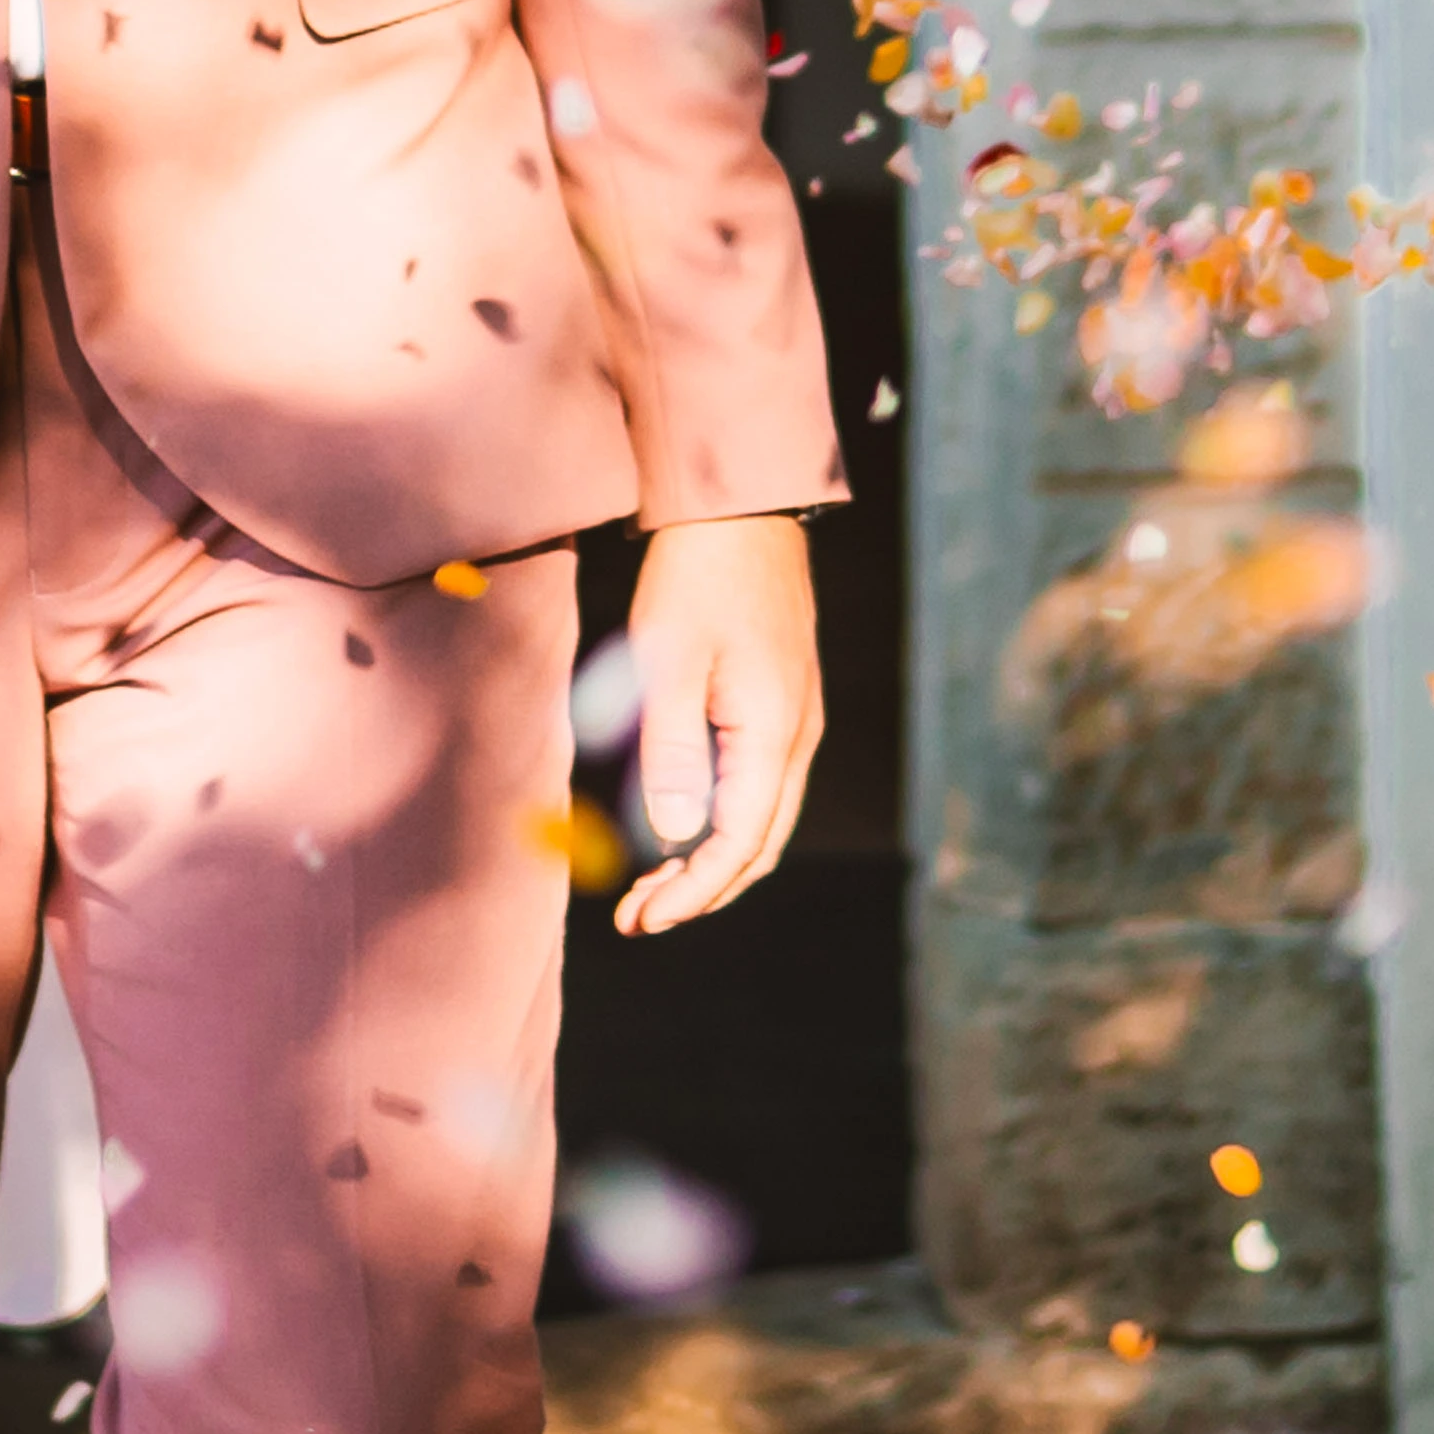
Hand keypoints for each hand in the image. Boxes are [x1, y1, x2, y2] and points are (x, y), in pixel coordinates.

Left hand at [606, 514, 825, 936]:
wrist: (740, 510)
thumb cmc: (698, 578)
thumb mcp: (667, 662)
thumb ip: (671, 753)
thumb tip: (673, 837)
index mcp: (773, 735)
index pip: (739, 846)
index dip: (692, 894)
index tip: (642, 923)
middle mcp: (796, 738)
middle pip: (757, 846)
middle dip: (700, 890)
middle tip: (637, 917)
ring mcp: (793, 722)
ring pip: (759, 820)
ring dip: (708, 860)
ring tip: (648, 885)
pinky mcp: (778, 706)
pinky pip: (755, 786)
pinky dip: (718, 822)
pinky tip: (675, 825)